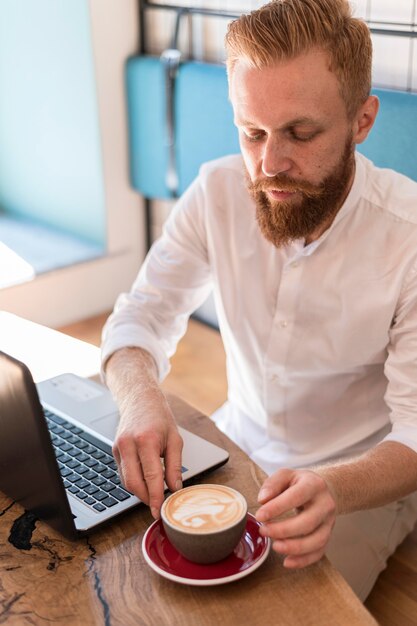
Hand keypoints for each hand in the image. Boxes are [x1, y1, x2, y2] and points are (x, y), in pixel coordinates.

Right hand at [112, 390, 182, 518]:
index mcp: (146, 440)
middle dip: (145, 498)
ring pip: (126, 481)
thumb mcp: (175, 439)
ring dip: (139, 491)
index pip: (150, 476)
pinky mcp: (114, 450)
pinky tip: (145, 481)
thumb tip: (175, 489)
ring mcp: (118, 447)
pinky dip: (134, 481)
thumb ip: (175, 466)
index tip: (158, 510)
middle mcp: (129, 444)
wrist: (140, 399)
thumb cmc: (159, 418)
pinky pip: (123, 473)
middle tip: (157, 505)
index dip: (155, 496)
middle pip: (133, 483)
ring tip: (154, 493)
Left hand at [256, 469, 336, 567]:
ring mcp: (329, 522)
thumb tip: (263, 499)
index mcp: (314, 485)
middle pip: (307, 522)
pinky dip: (303, 560)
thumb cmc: (300, 483)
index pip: (296, 497)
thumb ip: (273, 484)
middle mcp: (325, 504)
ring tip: (275, 546)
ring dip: (294, 547)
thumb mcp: (286, 475)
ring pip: (316, 540)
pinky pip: (319, 552)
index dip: (277, 508)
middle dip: (283, 530)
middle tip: (263, 530)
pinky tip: (287, 561)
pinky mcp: (328, 536)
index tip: (260, 516)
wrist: (323, 490)